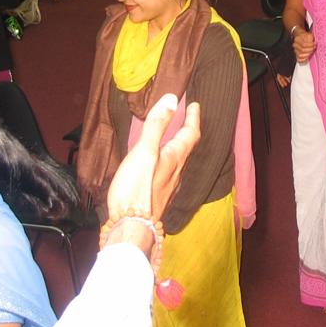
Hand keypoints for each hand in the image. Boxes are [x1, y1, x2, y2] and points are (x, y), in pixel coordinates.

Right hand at [105, 94, 200, 224]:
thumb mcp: (144, 151)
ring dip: (179, 147)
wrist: (130, 227)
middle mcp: (176, 172)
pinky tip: (160, 166)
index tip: (194, 105)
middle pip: (187, 148)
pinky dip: (169, 161)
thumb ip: (157, 126)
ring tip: (174, 138)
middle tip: (187, 119)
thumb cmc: (136, 188)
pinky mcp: (158, 198)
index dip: (193, 118)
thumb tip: (173, 99)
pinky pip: (170, 173)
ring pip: (179, 162)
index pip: (190, 134)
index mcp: (174, 158)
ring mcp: (168, 187)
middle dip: (188, 131)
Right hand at [292, 30, 316, 62]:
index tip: (315, 44)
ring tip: (311, 52)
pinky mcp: (296, 54)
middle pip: (302, 50)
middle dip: (310, 50)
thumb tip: (313, 44)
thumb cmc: (305, 36)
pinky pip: (298, 59)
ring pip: (300, 55)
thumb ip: (310, 39)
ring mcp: (295, 50)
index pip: (303, 45)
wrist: (300, 37)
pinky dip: (303, 59)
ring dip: (307, 54)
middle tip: (314, 48)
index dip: (310, 45)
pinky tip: (307, 57)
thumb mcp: (309, 35)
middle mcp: (295, 45)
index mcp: (297, 39)